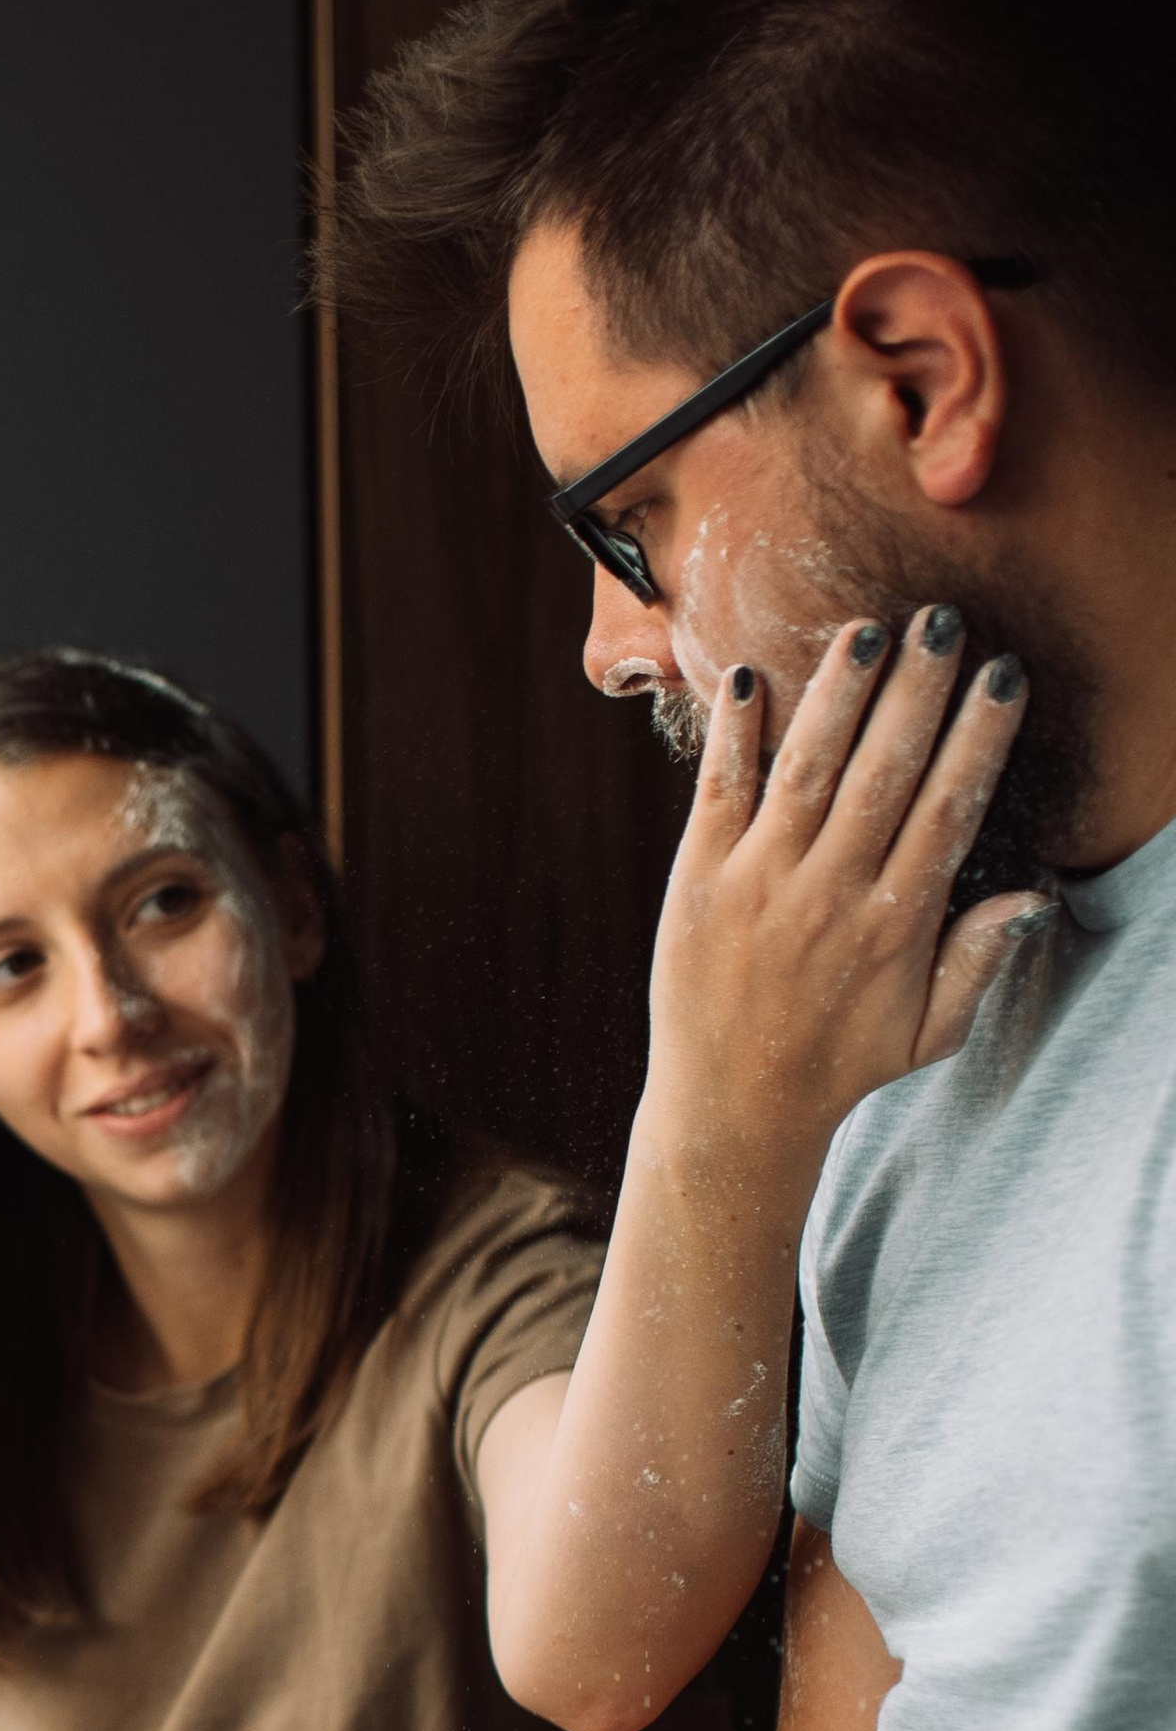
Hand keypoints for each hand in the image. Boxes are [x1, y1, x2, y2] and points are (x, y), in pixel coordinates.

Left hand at [646, 608, 1045, 1192]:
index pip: (949, 808)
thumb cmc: (838, 1065)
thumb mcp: (927, 1033)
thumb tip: (1032, 896)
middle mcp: (830, 893)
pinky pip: (719, 792)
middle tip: (942, 621)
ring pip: (808, 767)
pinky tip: (752, 679)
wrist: (730, 1109)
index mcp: (896, 923)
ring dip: (838, 694)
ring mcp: (760, 881)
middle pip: (885, 770)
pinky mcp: (697, 880)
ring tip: (867, 631)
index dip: (978, 737)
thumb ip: (977, 962)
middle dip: (918, 690)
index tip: (1003, 675)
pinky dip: (734, 735)